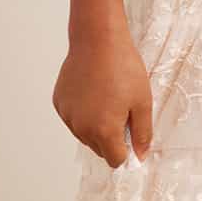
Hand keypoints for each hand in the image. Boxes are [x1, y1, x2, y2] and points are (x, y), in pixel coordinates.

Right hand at [52, 28, 152, 166]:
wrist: (98, 40)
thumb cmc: (122, 67)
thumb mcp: (143, 102)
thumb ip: (142, 133)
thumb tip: (140, 155)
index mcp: (104, 130)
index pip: (115, 160)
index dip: (127, 152)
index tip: (132, 138)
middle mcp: (81, 127)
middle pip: (99, 149)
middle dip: (111, 139)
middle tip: (122, 112)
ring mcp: (68, 115)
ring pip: (84, 135)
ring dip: (96, 127)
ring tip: (107, 99)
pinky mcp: (59, 103)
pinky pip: (73, 119)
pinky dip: (83, 113)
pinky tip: (93, 93)